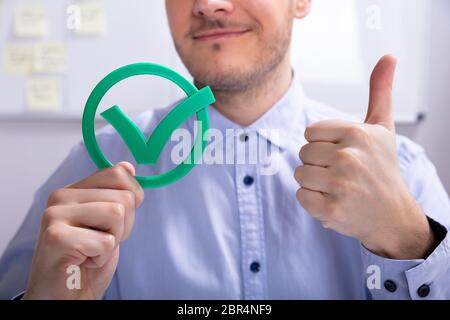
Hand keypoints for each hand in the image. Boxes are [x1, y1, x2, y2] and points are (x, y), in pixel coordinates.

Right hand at [23, 162, 144, 299]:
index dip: (132, 198)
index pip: (118, 174)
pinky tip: (84, 261)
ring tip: (92, 250)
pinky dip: (102, 258)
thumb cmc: (84, 260)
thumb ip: (114, 195)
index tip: (115, 220)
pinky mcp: (57, 238)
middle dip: (123, 226)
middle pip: (124, 197)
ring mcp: (56, 215)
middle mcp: (61, 197)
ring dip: (113, 240)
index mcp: (74, 190)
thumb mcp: (106, 223)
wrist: (62, 295)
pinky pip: (106, 241)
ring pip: (117, 213)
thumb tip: (128, 167)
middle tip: (99, 242)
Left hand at [294, 55, 436, 258]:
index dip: (323, 144)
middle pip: (303, 153)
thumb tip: (388, 56)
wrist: (392, 215)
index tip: (343, 153)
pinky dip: (314, 202)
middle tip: (343, 173)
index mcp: (357, 133)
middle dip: (319, 163)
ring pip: (300, 174)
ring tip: (339, 187)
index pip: (310, 132)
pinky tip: (335, 202)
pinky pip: (301, 196)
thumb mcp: (383, 127)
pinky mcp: (331, 210)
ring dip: (315, 182)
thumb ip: (380, 91)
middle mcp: (349, 158)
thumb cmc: (382, 168)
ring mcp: (340, 185)